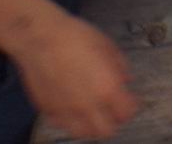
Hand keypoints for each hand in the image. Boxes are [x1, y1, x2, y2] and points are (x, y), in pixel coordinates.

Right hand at [10, 13, 137, 140]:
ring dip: (92, 125)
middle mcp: (88, 105)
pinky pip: (63, 125)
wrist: (40, 37)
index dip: (131, 106)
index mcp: (107, 88)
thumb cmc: (72, 36)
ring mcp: (66, 111)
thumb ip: (120, 67)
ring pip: (84, 134)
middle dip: (113, 120)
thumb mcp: (107, 45)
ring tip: (94, 112)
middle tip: (112, 109)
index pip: (127, 113)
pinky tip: (73, 107)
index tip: (130, 101)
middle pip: (107, 130)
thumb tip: (125, 79)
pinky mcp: (48, 110)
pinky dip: (71, 120)